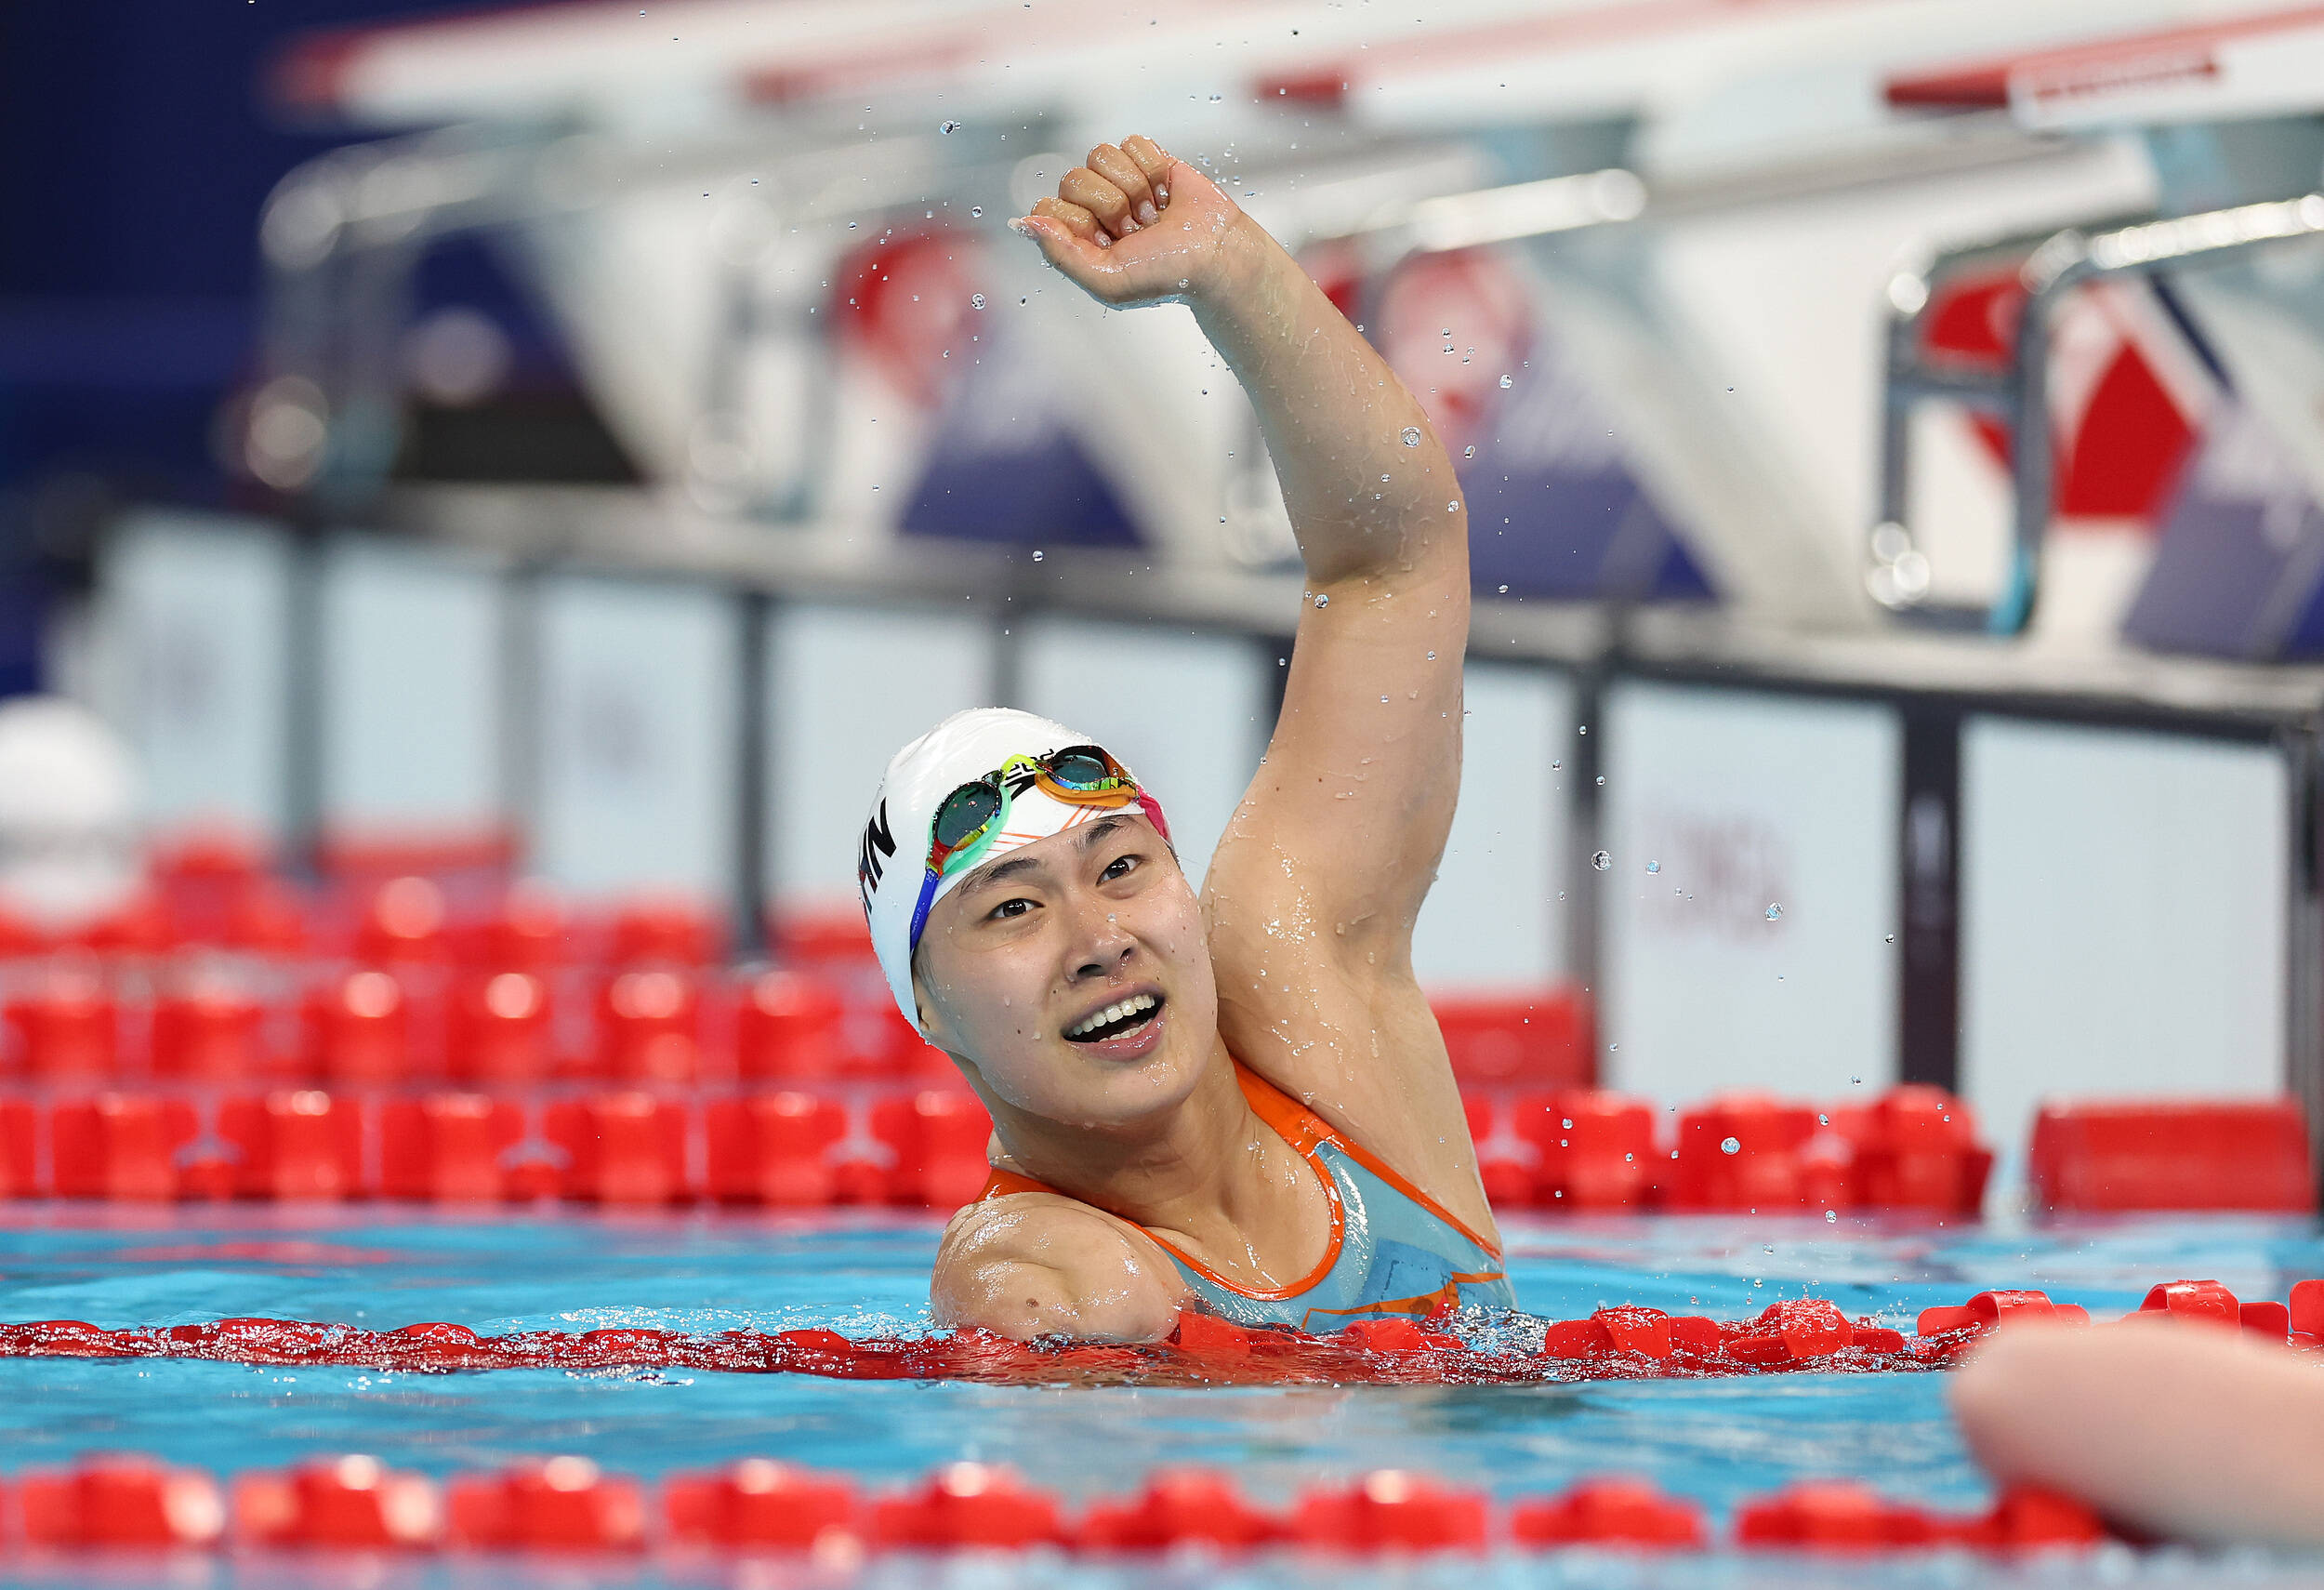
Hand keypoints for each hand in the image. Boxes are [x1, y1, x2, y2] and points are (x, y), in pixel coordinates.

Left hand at [1012, 135, 1255, 307]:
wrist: (1217, 254)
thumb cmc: (1167, 275)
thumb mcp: (1107, 281)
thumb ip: (1060, 255)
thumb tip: (1021, 224)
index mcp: (1077, 238)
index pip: (1048, 206)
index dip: (1079, 220)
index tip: (1108, 241)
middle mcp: (1093, 207)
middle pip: (1073, 177)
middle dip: (1111, 205)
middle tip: (1136, 229)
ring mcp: (1119, 181)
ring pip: (1101, 155)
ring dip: (1134, 186)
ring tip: (1152, 213)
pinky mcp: (1146, 160)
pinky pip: (1132, 143)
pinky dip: (1153, 168)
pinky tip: (1165, 193)